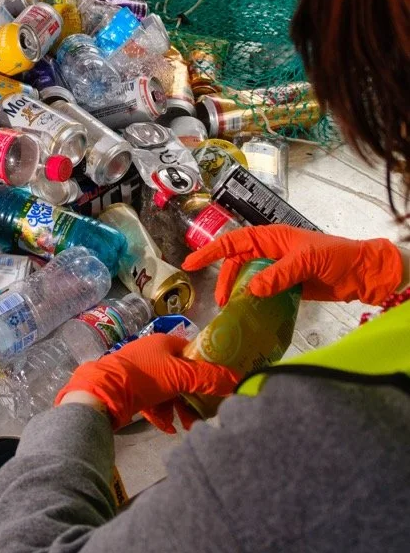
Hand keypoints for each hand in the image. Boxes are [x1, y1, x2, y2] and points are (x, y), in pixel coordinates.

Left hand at [55, 333, 237, 433]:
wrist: (104, 393)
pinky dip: (162, 414)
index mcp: (163, 343)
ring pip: (167, 391)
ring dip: (178, 408)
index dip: (206, 366)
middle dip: (192, 396)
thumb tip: (239, 380)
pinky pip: (152, 402)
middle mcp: (151, 354)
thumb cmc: (145, 377)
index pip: (192, 350)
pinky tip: (169, 428)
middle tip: (203, 414)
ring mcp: (139, 372)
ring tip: (186, 426)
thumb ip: (209, 378)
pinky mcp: (130, 390)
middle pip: (181, 375)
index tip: (218, 384)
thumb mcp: (181, 376)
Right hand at [183, 226, 403, 308]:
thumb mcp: (306, 260)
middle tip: (221, 301)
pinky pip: (263, 294)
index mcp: (272, 238)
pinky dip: (254, 303)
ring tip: (232, 310)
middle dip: (226, 280)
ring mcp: (278, 271)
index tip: (191, 263)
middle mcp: (271, 252)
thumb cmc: (336, 256)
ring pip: (249, 280)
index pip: (235, 242)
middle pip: (238, 264)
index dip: (211, 252)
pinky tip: (249, 315)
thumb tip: (251, 290)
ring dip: (239, 293)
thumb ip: (278, 274)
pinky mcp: (287, 288)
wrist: (361, 274)